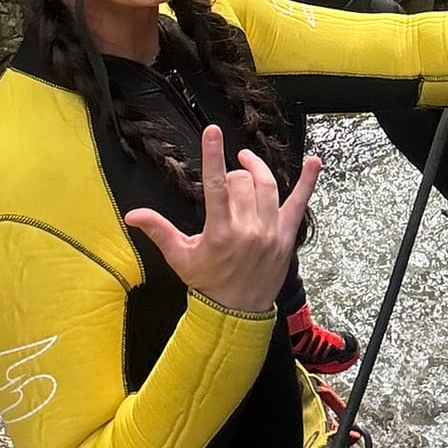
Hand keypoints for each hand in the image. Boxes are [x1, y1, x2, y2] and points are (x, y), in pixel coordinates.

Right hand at [124, 124, 319, 313]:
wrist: (236, 315)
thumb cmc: (208, 284)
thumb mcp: (180, 257)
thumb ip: (158, 230)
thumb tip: (132, 215)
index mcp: (220, 233)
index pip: (216, 186)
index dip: (214, 155)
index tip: (212, 132)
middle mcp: (248, 230)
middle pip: (242, 182)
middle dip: (232, 175)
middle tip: (226, 182)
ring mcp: (270, 233)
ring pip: (267, 186)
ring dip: (256, 170)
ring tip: (248, 163)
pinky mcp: (286, 236)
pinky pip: (300, 203)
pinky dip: (308, 181)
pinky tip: (314, 162)